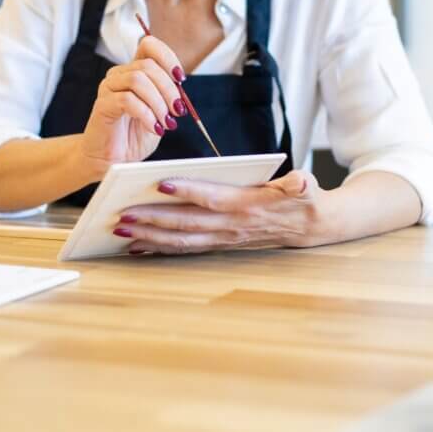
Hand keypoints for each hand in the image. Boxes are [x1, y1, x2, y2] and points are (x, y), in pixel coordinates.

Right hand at [80, 35, 188, 170]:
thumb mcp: (160, 113)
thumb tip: (181, 87)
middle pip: (148, 65)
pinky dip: (146, 114)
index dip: (168, 57)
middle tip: (177, 111)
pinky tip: (154, 128)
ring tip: (165, 122)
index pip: (149, 46)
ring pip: (138, 80)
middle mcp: (120, 75)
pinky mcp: (103, 105)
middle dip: (169, 89)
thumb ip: (168, 96)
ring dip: (158, 102)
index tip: (180, 79)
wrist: (113, 161)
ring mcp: (109, 88)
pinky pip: (127, 100)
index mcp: (134, 71)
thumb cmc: (134, 137)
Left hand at [112, 170, 326, 253]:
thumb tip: (301, 182)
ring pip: (181, 240)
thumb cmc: (303, 199)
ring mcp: (224, 238)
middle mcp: (232, 226)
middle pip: (188, 223)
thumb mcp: (307, 187)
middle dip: (154, 220)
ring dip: (150, 237)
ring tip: (121, 231)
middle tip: (123, 214)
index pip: (213, 198)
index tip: (161, 183)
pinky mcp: (219, 244)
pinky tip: (137, 247)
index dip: (188, 192)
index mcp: (248, 205)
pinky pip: (185, 249)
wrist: (311, 226)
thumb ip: (299, 185)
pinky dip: (160, 249)